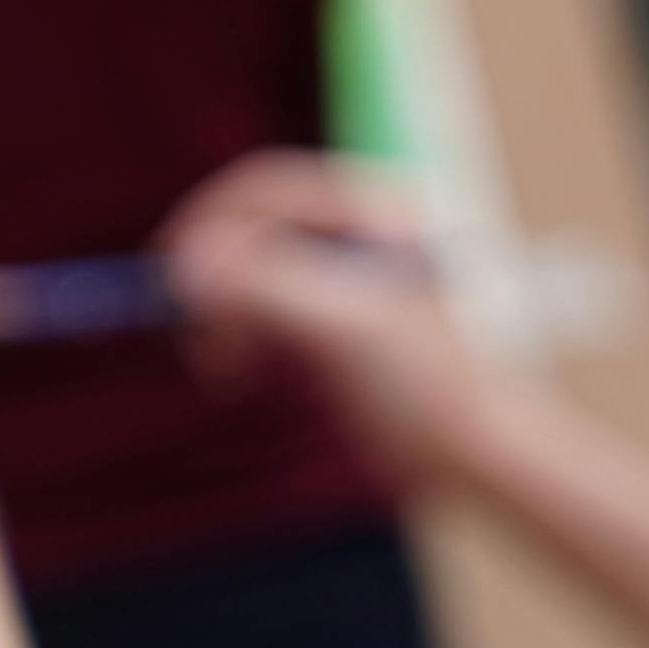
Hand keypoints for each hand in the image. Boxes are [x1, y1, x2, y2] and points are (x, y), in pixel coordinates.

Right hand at [160, 150, 492, 480]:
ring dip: (220, 312)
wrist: (476, 458)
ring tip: (223, 366)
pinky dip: (236, 334)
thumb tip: (190, 265)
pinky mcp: (329, 325)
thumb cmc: (427, 390)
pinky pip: (258, 310)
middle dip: (214, 278)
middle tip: (201, 340)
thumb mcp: (345, 331)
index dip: (212, 222)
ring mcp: (342, 279)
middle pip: (249, 228)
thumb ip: (268, 288)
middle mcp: (358, 233)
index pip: (269, 189)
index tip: (173, 274)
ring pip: (247, 273)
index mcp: (375, 212)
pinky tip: (237, 373)